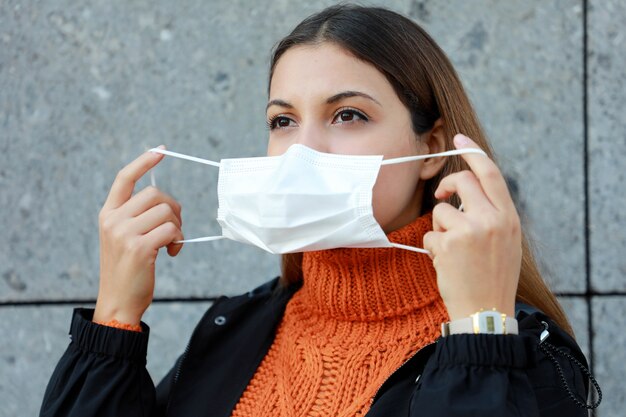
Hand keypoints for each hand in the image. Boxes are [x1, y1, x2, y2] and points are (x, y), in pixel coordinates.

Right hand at [93, 146, 183, 325]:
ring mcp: (124, 233)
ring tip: (172, 244)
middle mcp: (113, 220)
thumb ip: (135, 217)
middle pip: (156, 194)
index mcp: (108, 214)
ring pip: (167, 211)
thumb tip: (163, 200)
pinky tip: (172, 252)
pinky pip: (172, 230)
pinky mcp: (139, 247)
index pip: (125, 178)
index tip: (161, 151)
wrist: (118, 303)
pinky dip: (179, 240)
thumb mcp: (122, 238)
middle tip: (175, 228)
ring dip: (178, 227)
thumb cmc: (127, 271)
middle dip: (174, 209)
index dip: (144, 162)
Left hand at [423, 134, 520, 320]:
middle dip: (447, 186)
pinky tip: (445, 264)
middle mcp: (492, 219)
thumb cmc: (494, 276)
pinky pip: (430, 234)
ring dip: (440, 228)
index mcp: (508, 217)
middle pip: (461, 181)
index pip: (491, 173)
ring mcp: (469, 231)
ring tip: (452, 251)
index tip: (460, 140)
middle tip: (441, 196)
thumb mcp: (506, 241)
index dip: (473, 152)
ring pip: (440, 210)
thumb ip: (492, 214)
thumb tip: (466, 191)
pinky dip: (432, 248)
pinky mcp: (448, 245)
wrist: (486, 311)